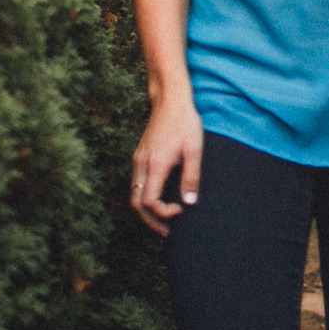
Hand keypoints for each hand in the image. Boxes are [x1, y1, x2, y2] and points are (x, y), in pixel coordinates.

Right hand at [130, 96, 203, 235]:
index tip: (180, 210)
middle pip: (135, 203)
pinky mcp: (140, 154)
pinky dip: (145, 196)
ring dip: (146, 210)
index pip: (148, 202)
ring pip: (134, 193)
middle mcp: (141, 164)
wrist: (170, 98)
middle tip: (168, 231)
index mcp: (155, 165)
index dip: (162, 213)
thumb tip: (189, 203)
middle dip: (150, 220)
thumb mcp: (194, 149)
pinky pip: (137, 182)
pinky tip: (160, 197)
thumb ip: (192, 177)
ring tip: (165, 217)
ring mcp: (138, 159)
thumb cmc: (185, 121)